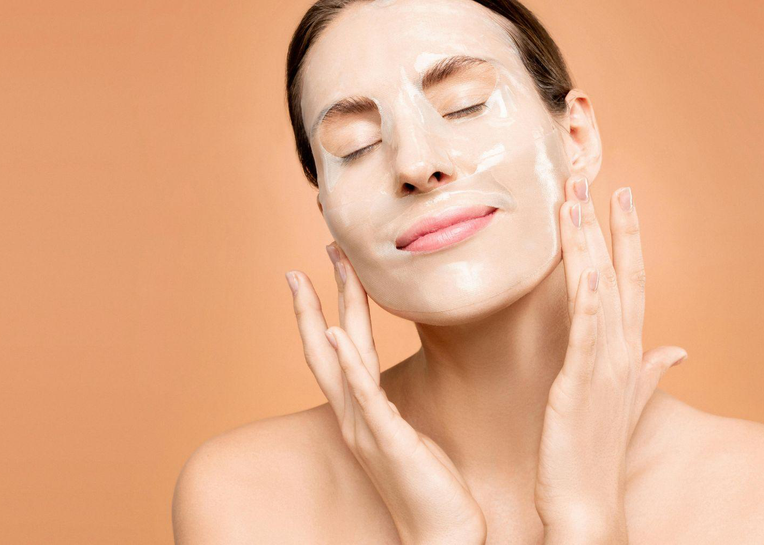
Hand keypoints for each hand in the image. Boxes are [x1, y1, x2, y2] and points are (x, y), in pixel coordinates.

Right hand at [287, 243, 486, 544]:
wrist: (441, 534)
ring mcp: (365, 426)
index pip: (336, 349)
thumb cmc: (431, 487)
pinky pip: (362, 393)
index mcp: (361, 411)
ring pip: (337, 358)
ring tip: (322, 271)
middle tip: (323, 248)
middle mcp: (354, 415)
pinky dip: (345, 360)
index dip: (327, 307)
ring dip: (328, 310)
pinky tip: (335, 330)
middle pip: (327, 344)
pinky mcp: (387, 438)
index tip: (326, 268)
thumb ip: (393, 406)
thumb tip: (391, 385)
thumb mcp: (408, 434)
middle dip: (321, 295)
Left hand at [534, 177, 687, 542]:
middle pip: (620, 274)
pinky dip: (590, 304)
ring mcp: (605, 368)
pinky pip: (588, 338)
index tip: (620, 195)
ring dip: (590, 246)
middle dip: (606, 225)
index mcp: (626, 351)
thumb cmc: (596, 451)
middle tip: (591, 176)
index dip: (628, 236)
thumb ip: (651, 370)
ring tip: (576, 202)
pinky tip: (586, 273)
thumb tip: (678, 349)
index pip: (632, 280)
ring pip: (601, 293)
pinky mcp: (581, 387)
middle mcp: (622, 352)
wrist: (587, 505)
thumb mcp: (626, 401)